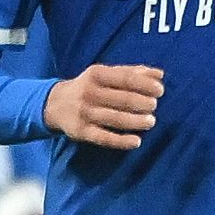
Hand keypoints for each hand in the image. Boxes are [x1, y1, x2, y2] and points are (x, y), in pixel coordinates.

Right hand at [46, 64, 162, 149]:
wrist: (54, 104)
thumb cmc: (89, 86)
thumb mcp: (105, 74)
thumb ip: (131, 72)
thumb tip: (160, 75)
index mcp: (96, 74)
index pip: (125, 79)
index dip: (144, 84)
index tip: (160, 90)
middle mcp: (89, 93)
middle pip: (121, 99)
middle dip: (142, 103)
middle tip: (154, 106)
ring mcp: (84, 113)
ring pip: (114, 118)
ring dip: (135, 121)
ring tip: (151, 121)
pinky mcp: (81, 132)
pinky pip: (103, 138)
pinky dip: (120, 141)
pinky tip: (136, 142)